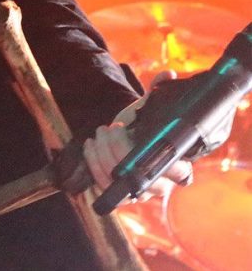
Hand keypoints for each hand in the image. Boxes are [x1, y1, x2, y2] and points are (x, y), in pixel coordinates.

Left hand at [83, 71, 192, 201]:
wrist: (127, 138)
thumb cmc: (144, 125)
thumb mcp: (151, 109)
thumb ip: (161, 92)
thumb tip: (169, 75)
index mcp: (178, 165)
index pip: (178, 171)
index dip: (156, 156)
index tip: (132, 132)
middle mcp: (162, 183)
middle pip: (143, 177)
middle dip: (120, 150)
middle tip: (111, 128)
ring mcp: (141, 192)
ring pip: (121, 181)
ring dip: (103, 154)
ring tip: (99, 132)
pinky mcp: (121, 194)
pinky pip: (106, 186)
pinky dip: (94, 163)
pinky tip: (90, 145)